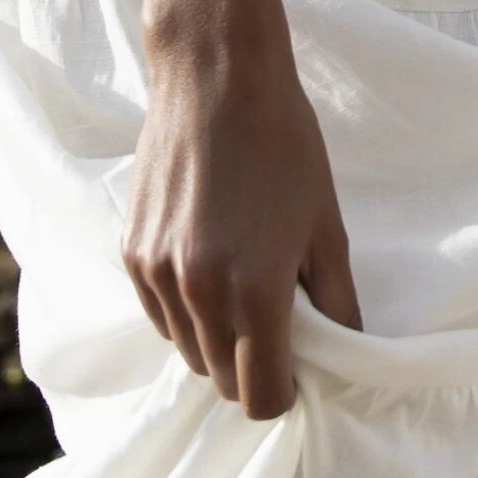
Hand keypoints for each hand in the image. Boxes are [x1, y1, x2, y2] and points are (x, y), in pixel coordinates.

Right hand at [122, 17, 361, 418]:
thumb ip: (337, 300)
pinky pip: (159, 315)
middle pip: (222, 380)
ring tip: (241, 287)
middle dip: (251, 367)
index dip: (284, 391)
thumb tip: (344, 349)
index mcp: (256, 293)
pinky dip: (184, 311)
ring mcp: (158, 275)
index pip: (261, 396)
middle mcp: (199, 294)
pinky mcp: (132, 252)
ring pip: (187, 351)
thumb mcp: (327, 227)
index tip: (299, 366)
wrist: (216, 80)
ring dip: (216, 340)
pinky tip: (208, 268)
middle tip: (278, 325)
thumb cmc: (285, 146)